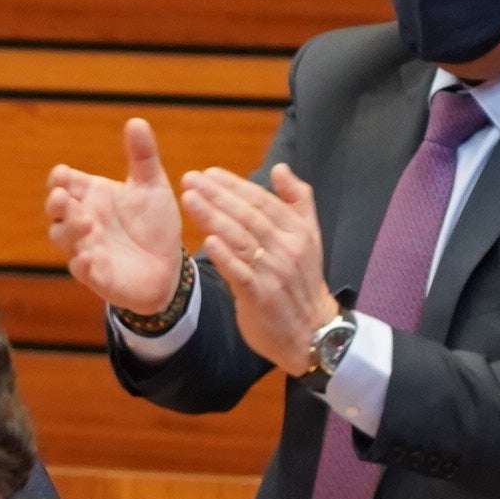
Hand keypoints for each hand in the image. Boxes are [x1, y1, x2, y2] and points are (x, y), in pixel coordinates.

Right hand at [46, 119, 190, 316]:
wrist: (169, 266)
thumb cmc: (154, 225)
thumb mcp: (152, 186)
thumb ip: (143, 156)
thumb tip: (136, 121)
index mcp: (92, 197)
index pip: (65, 183)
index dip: (59, 179)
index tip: (63, 173)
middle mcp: (83, 221)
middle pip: (57, 211)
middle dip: (56, 203)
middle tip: (62, 196)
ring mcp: (87, 248)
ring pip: (63, 239)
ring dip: (70, 231)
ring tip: (87, 223)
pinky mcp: (97, 276)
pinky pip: (82, 271)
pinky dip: (83, 265)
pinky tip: (88, 259)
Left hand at [181, 163, 340, 379]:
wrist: (310, 330)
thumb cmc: (301, 281)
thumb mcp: (308, 237)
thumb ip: (296, 200)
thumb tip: (280, 168)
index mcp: (298, 230)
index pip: (262, 201)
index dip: (235, 185)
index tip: (209, 173)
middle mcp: (287, 247)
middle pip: (248, 215)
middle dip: (217, 195)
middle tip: (190, 178)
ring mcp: (274, 272)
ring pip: (241, 239)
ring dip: (213, 217)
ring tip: (189, 199)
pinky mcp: (261, 295)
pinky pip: (240, 273)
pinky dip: (225, 256)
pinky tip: (208, 240)